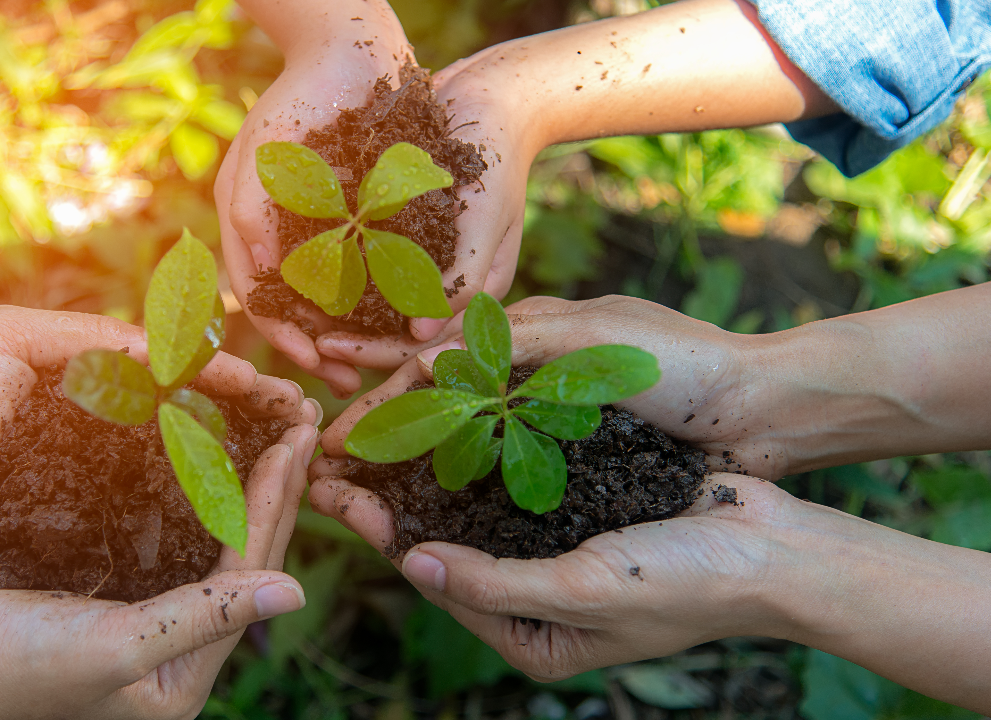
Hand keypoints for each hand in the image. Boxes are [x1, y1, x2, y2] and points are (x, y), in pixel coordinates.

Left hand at [0, 305, 316, 574]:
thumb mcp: (14, 339)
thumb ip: (89, 336)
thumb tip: (169, 354)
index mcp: (96, 381)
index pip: (181, 373)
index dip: (231, 378)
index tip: (274, 389)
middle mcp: (107, 432)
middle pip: (196, 420)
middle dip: (253, 419)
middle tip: (303, 422)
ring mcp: (100, 481)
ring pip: (184, 469)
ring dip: (240, 463)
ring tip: (289, 464)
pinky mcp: (88, 528)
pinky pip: (151, 517)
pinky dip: (196, 509)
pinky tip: (236, 511)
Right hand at [0, 417, 319, 719]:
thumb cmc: (16, 667)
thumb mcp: (121, 649)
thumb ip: (207, 618)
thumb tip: (297, 592)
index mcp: (184, 673)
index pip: (250, 572)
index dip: (275, 503)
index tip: (296, 440)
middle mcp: (171, 643)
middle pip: (238, 549)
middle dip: (271, 483)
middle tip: (301, 417)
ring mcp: (138, 608)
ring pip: (207, 530)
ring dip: (238, 475)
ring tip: (268, 420)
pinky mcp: (104, 578)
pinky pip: (161, 521)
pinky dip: (187, 480)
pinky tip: (203, 439)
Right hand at [216, 6, 411, 397]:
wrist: (351, 47)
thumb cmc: (297, 97)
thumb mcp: (261, 155)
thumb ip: (249, 210)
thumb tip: (257, 270)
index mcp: (255, 229)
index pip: (265, 300)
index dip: (288, 338)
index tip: (316, 366)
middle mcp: (290, 235)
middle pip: (304, 310)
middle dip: (324, 348)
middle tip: (349, 382)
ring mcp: (329, 227)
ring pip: (340, 297)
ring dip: (356, 332)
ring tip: (381, 359)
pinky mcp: (369, 215)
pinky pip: (374, 267)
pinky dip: (384, 296)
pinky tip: (406, 316)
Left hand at [308, 469, 990, 711]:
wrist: (779, 547)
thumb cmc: (687, 583)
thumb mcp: (581, 594)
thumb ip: (496, 585)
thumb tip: (416, 565)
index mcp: (532, 638)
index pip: (439, 582)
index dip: (384, 537)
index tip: (338, 494)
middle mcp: (537, 598)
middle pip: (445, 542)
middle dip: (392, 500)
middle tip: (336, 457)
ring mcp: (557, 551)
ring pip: (474, 506)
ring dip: (427, 468)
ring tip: (380, 429)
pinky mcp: (580, 508)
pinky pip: (516, 479)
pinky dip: (479, 451)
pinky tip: (449, 417)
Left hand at [312, 42, 541, 372]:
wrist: (490, 99)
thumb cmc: (496, 158)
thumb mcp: (486, 217)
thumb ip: (463, 275)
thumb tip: (423, 333)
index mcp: (472, 290)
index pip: (422, 343)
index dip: (375, 352)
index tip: (328, 347)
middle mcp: (445, 283)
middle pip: (394, 333)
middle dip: (351, 343)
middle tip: (302, 343)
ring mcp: (424, 260)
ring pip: (378, 306)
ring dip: (340, 317)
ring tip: (294, 320)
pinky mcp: (402, 234)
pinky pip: (368, 265)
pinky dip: (339, 276)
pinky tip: (302, 276)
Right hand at [317, 295, 783, 478]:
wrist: (766, 412)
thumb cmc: (686, 366)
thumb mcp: (595, 336)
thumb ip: (512, 341)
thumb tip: (429, 355)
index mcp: (530, 332)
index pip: (436, 366)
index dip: (385, 401)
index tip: (340, 434)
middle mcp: (532, 374)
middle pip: (439, 402)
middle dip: (383, 429)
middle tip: (333, 463)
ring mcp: (553, 417)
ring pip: (464, 438)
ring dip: (413, 461)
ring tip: (367, 489)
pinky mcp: (577, 455)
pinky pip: (503, 468)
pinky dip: (461, 481)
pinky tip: (434, 504)